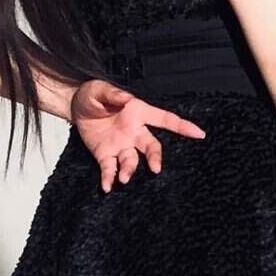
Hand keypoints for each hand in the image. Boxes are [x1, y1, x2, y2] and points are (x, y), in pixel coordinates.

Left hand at [70, 78, 206, 191]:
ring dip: (130, 170)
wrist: (75, 106)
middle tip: (155, 168)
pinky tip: (107, 186)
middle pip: (152, 146)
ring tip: (123, 178)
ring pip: (132, 161)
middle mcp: (133, 131)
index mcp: (137, 112)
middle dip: (156, 158)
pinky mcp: (106, 155)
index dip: (183, 126)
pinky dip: (109, 179)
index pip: (164, 119)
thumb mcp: (100, 90)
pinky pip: (110, 170)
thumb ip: (113, 94)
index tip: (200, 134)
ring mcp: (121, 145)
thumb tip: (127, 98)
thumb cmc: (93, 94)